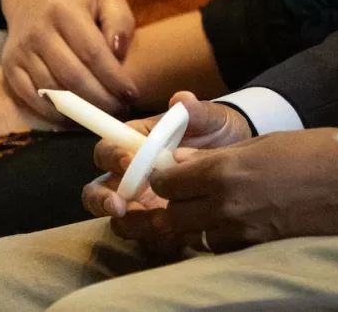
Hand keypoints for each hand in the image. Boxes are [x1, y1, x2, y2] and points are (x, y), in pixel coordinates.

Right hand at [1, 0, 138, 120]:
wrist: (34, 3)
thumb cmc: (80, 4)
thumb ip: (119, 21)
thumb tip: (119, 52)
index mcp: (65, 11)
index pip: (92, 52)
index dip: (113, 77)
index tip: (132, 94)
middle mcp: (38, 32)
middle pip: (71, 75)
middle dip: (100, 99)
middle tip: (121, 111)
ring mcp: (20, 53)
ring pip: (51, 91)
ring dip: (80, 110)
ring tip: (103, 117)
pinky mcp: (9, 70)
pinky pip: (32, 99)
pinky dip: (55, 114)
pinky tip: (76, 119)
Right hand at [84, 93, 253, 220]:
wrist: (240, 161)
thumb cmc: (217, 131)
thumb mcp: (212, 118)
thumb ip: (196, 111)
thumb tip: (181, 99)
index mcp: (134, 144)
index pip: (106, 150)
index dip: (111, 157)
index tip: (129, 161)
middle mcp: (129, 175)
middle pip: (97, 190)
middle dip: (102, 200)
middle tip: (120, 206)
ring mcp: (140, 201)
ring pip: (117, 219)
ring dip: (128, 223)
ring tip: (152, 223)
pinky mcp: (157, 221)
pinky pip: (145, 236)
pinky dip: (155, 238)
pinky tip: (175, 236)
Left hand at [107, 127, 337, 252]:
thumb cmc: (318, 151)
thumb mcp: (264, 143)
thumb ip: (219, 157)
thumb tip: (181, 162)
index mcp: (225, 169)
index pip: (165, 182)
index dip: (162, 176)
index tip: (168, 172)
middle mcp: (225, 203)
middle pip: (171, 215)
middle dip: (172, 203)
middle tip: (185, 191)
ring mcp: (240, 230)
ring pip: (191, 235)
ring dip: (192, 222)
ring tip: (209, 206)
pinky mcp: (256, 247)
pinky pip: (218, 245)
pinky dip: (216, 234)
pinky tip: (232, 219)